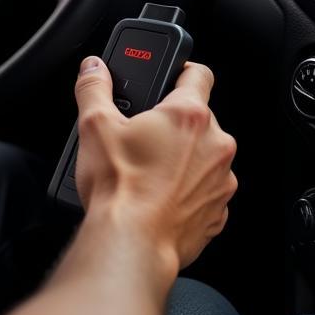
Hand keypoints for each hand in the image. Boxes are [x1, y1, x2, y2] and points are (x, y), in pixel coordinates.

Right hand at [72, 57, 236, 271]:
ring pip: (205, 157)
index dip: (184, 71)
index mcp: (189, 115)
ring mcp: (221, 181)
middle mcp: (215, 145)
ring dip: (184, 159)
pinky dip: (188, 191)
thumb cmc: (119, 189)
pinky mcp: (218, 212)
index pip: (199, 75)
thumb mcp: (95, 126)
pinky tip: (160, 196)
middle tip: (145, 137)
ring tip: (150, 171)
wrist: (131, 245)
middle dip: (174, 125)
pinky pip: (206, 191)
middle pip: (200, 119)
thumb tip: (93, 68)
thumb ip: (95, 88)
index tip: (172, 78)